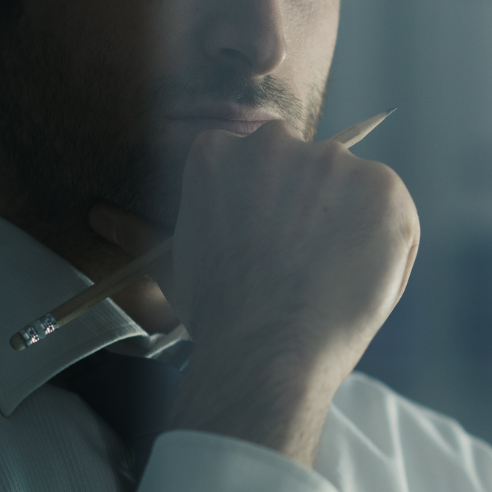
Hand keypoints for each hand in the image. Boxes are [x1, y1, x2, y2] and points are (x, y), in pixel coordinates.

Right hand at [89, 120, 419, 466]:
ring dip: (348, 228)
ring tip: (324, 281)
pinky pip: (393, 215)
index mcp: (217, 152)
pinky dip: (387, 246)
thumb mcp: (172, 264)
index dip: (268, 215)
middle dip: (309, 214)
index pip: (257, 169)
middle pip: (306, 172)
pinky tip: (355, 279)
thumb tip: (97, 214)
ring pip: (352, 192)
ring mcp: (331, 161)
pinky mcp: (381, 186)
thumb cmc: (216, 316)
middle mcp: (275, 143)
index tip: (268, 250)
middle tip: (299, 271)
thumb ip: (141, 230)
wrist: (264, 349)